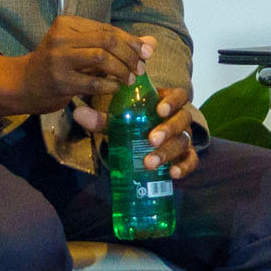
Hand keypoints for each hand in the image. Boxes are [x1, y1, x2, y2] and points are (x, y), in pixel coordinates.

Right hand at [0, 18, 145, 119]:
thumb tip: (151, 42)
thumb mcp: (83, 48)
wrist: (23, 84)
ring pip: (102, 58)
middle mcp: (61, 36)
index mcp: (67, 23)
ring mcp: (58, 59)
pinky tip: (116, 88)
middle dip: (130, 54)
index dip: (131, 40)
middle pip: (107, 40)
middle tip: (141, 68)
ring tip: (130, 79)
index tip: (148, 52)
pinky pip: (94, 82)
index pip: (107, 28)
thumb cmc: (57, 65)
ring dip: (122, 69)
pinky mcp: (60, 81)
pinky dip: (110, 85)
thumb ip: (116, 44)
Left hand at [74, 75, 203, 180]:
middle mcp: (180, 118)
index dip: (172, 102)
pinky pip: (191, 160)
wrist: (147, 140)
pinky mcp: (186, 155)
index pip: (179, 96)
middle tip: (151, 140)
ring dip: (168, 152)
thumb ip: (101, 118)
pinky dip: (184, 167)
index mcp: (167, 102)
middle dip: (168, 130)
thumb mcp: (119, 120)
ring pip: (184, 142)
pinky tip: (173, 174)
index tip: (159, 110)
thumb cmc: (134, 124)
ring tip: (149, 163)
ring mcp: (185, 137)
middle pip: (182, 120)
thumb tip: (78, 113)